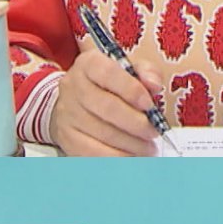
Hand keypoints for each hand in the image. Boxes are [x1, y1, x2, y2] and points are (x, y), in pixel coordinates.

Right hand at [48, 39, 164, 155]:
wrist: (75, 103)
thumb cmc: (109, 86)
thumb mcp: (129, 70)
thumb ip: (146, 73)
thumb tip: (154, 85)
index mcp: (89, 64)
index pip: (108, 73)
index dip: (132, 90)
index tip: (150, 105)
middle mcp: (73, 87)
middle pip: (107, 107)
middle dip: (137, 123)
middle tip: (154, 132)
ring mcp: (68, 114)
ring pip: (103, 134)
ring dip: (132, 144)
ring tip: (149, 148)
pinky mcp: (68, 139)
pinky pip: (94, 154)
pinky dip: (118, 159)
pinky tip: (133, 158)